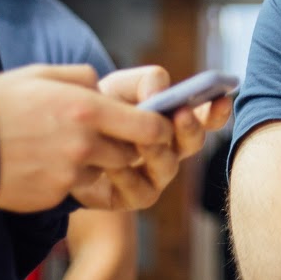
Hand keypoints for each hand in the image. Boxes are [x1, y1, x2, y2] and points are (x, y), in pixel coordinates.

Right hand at [0, 64, 172, 212]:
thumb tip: (103, 88)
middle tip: (105, 135)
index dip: (159, 129)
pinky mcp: (52, 197)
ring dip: (97, 163)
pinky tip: (41, 164)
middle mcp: (84, 145)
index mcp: (86, 109)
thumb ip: (82, 79)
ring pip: (105, 173)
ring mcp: (69, 175)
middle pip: (131, 154)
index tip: (156, 126)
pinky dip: (68, 179)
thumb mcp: (42, 74)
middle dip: (126, 146)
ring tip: (66, 148)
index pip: (149, 127)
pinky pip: (75, 188)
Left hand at [70, 66, 234, 210]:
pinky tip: (110, 164)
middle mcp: (169, 149)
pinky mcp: (131, 198)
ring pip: (168, 167)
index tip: (221, 99)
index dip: (217, 111)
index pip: (205, 117)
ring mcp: (153, 176)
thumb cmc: (95, 108)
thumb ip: (145, 81)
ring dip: (157, 151)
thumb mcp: (119, 86)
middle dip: (190, 128)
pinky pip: (140, 191)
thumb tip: (160, 96)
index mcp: (172, 120)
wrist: (59, 138)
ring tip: (139, 137)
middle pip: (193, 143)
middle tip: (180, 113)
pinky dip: (127, 177)